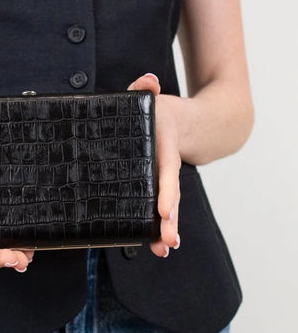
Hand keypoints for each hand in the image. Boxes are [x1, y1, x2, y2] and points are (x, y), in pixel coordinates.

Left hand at [126, 73, 180, 257]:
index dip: (166, 192)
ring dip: (166, 229)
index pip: (165, 172)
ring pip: (167, 206)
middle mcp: (165, 167)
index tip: (164, 212)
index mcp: (161, 148)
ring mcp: (163, 179)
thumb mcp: (150, 98)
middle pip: (170, 196)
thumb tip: (149, 81)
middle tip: (167, 243)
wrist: (187, 123)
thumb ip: (145, 89)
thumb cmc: (159, 111)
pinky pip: (160, 208)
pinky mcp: (157, 187)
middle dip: (169, 221)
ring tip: (164, 251)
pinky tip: (158, 247)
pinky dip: (160, 226)